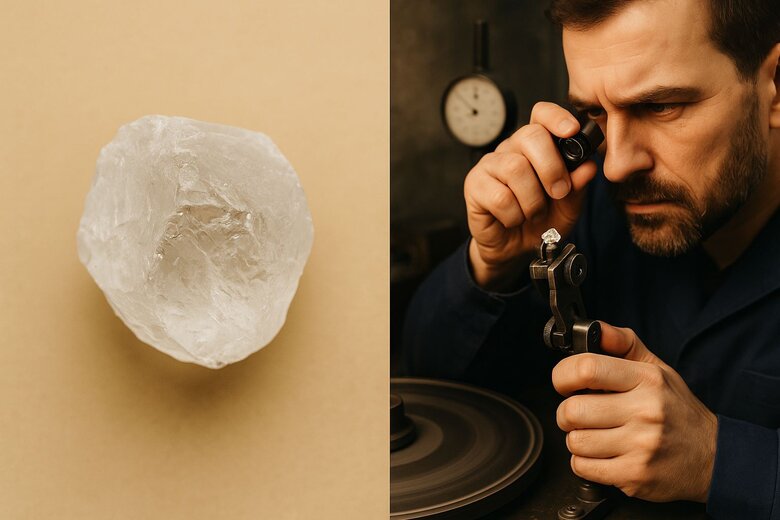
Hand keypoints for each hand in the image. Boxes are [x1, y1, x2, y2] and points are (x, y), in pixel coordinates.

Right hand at [464, 102, 598, 289]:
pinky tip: (512, 219)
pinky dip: (514, 215)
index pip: (541, 115)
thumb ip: (578, 186)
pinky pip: (499, 196)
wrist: (516, 249)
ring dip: (532, 200)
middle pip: (530, 136)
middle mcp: (511, 149)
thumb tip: (588, 167)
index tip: (571, 131)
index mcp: (536, 146)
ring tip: (533, 213)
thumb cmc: (540, 221)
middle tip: (558, 192)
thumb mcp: (568, 206)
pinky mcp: (474, 185)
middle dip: (551, 168)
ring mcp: (490, 165)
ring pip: (515, 168)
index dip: (556, 117)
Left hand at [551, 322, 717, 501]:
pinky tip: (602, 454)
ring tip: (596, 435)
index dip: (563, 376)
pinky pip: (584, 467)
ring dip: (577, 439)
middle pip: (572, 410)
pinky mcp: (635, 476)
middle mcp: (645, 411)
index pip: (587, 369)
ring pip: (575, 441)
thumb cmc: (678, 410)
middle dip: (567, 413)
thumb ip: (623, 343)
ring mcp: (641, 446)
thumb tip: (594, 329)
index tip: (564, 383)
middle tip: (580, 414)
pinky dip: (585, 462)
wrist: (713, 457)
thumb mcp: (657, 368)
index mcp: (647, 379)